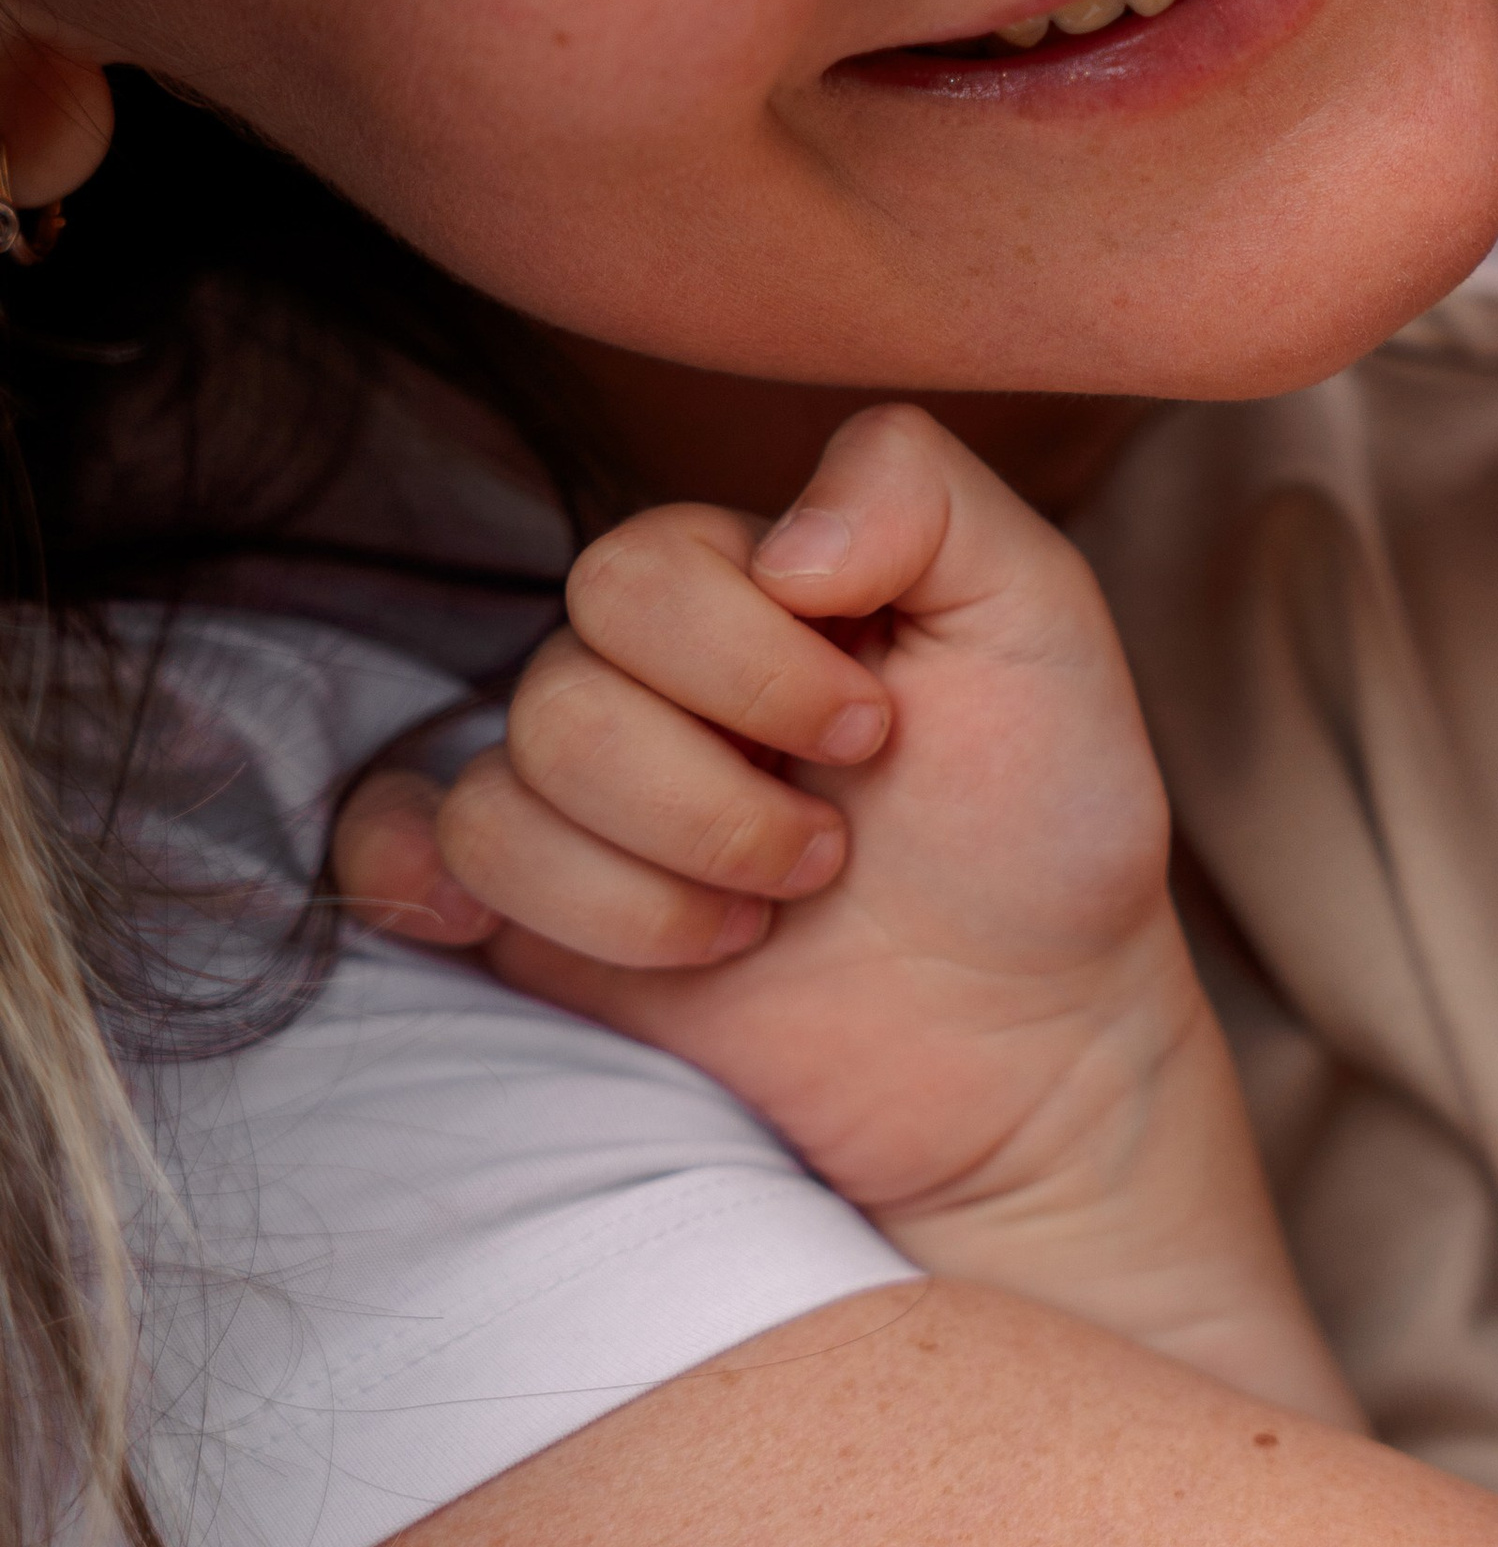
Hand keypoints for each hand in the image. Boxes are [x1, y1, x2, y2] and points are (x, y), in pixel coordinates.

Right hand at [333, 411, 1357, 1421]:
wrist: (1032, 1050)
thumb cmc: (1045, 829)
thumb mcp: (1042, 622)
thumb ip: (924, 496)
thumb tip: (775, 545)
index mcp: (748, 587)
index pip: (639, 567)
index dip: (750, 661)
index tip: (878, 734)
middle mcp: (650, 679)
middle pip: (557, 688)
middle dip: (706, 796)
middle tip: (830, 855)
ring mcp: (589, 803)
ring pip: (495, 803)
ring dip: (649, 890)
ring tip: (767, 924)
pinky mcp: (545, 921)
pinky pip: (403, 859)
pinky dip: (414, 883)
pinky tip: (483, 927)